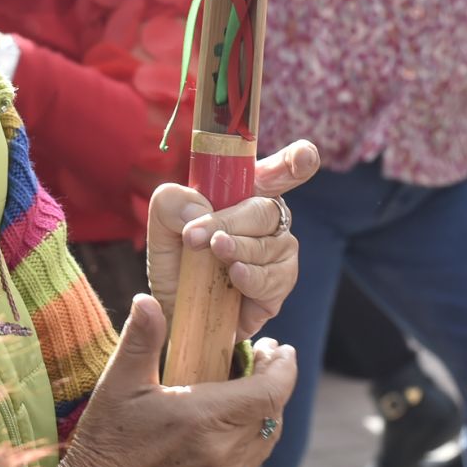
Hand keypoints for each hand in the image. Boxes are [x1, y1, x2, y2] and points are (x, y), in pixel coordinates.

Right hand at [52, 295, 297, 466]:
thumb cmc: (107, 436)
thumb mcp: (119, 381)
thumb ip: (141, 338)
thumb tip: (146, 299)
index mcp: (204, 418)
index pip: (271, 393)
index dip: (283, 367)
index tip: (279, 346)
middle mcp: (222, 450)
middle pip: (275, 411)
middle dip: (275, 380)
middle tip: (261, 355)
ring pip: (269, 435)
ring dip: (267, 407)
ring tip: (251, 381)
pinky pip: (255, 455)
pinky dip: (256, 430)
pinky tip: (236, 413)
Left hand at [147, 140, 317, 341]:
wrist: (177, 309)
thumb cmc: (176, 259)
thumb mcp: (162, 226)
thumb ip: (171, 203)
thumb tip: (199, 210)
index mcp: (244, 193)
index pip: (278, 170)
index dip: (297, 160)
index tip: (304, 157)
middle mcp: (267, 219)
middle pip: (265, 210)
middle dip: (232, 221)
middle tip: (198, 236)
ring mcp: (278, 253)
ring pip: (271, 244)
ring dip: (239, 249)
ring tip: (215, 255)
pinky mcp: (278, 286)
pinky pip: (275, 279)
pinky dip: (253, 276)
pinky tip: (235, 276)